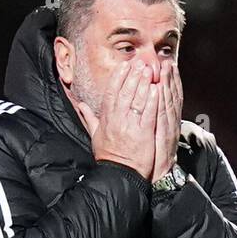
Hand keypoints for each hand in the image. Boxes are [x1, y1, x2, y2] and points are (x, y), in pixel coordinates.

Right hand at [75, 59, 157, 180]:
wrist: (119, 175)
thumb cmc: (108, 157)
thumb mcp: (95, 136)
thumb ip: (89, 118)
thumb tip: (80, 105)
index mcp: (106, 119)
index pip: (111, 93)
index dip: (118, 78)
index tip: (124, 66)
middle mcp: (117, 120)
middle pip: (125, 93)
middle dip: (132, 76)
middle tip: (139, 63)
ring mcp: (130, 126)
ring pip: (136, 100)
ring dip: (143, 84)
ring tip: (148, 71)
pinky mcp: (143, 134)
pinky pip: (147, 114)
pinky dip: (151, 101)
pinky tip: (156, 89)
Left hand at [151, 59, 182, 182]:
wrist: (157, 177)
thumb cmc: (150, 157)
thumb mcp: (149, 136)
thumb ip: (147, 120)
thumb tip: (143, 107)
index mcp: (164, 121)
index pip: (167, 96)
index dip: (168, 80)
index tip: (165, 65)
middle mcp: (169, 122)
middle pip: (170, 95)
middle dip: (169, 77)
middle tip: (166, 60)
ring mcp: (168, 128)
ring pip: (168, 101)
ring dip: (168, 83)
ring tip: (166, 67)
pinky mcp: (164, 136)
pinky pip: (163, 115)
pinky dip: (162, 101)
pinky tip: (160, 89)